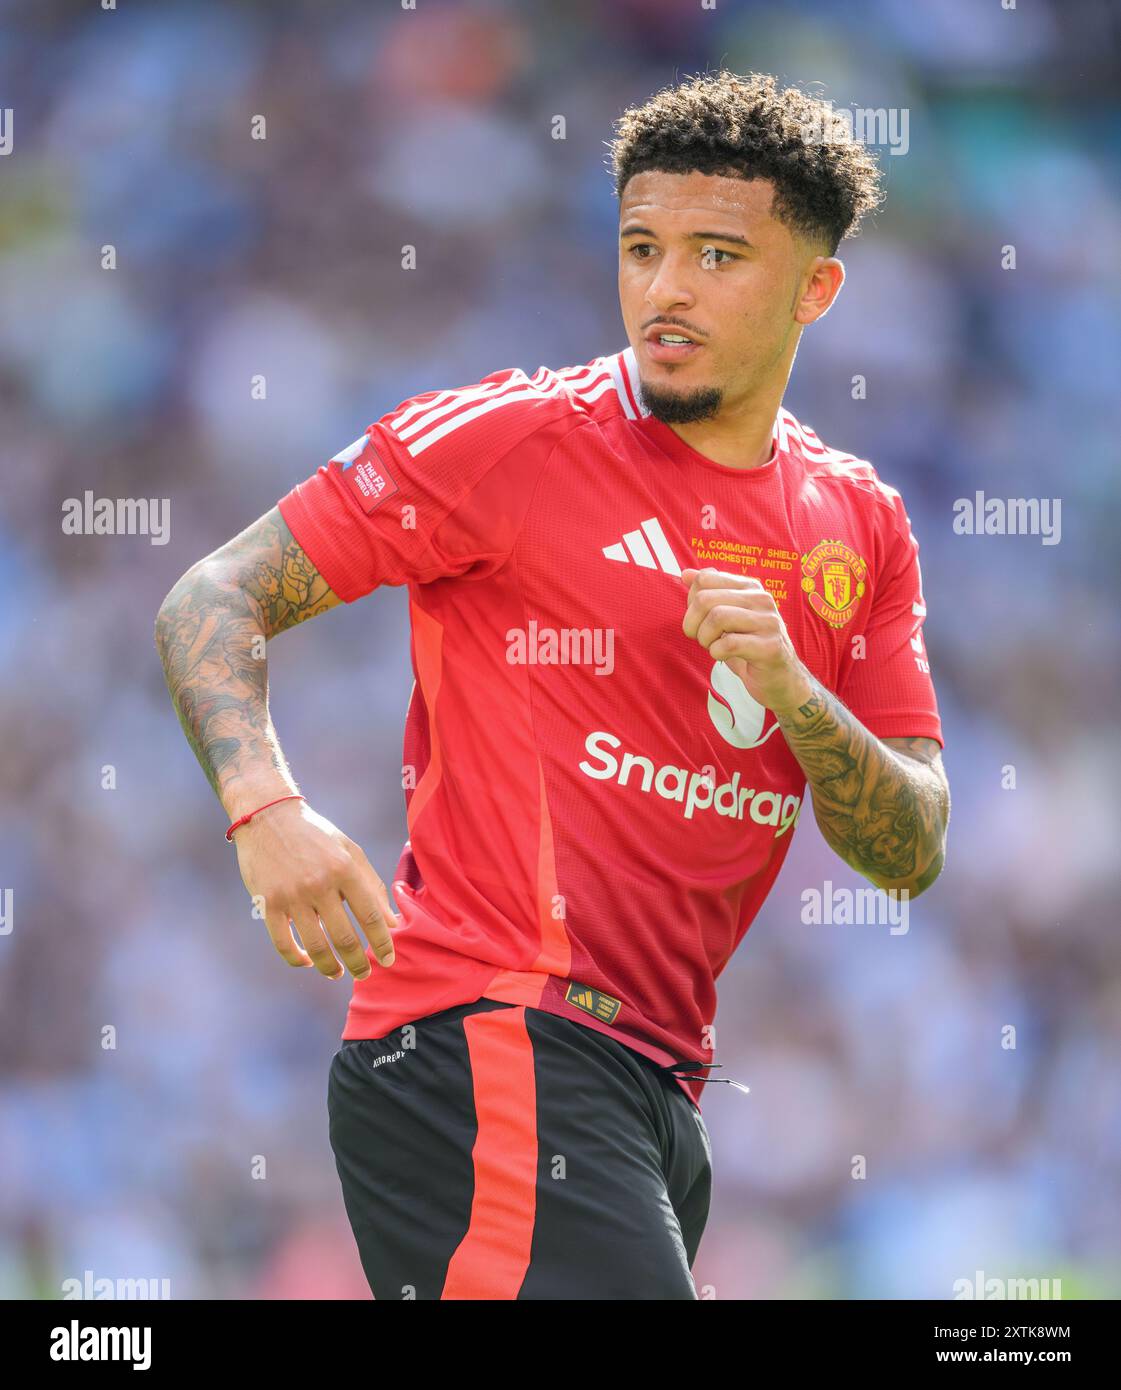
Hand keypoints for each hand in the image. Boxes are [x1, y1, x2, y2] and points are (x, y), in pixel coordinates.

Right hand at [231, 797, 398, 979]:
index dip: (382, 943)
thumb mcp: (350, 851)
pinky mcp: (268, 903)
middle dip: (358, 963)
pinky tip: (307, 962)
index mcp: (345, 868)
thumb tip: (392, 922)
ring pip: (316, 946)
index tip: (388, 960)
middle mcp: (319, 883)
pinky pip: (284, 943)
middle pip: (345, 937)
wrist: (268, 816)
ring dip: (330, 967)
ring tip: (337, 974)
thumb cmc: (316, 835)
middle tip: (364, 974)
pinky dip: (297, 959)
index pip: (371, 915)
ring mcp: (292, 895)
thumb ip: (373, 886)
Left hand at [680, 566, 813, 715]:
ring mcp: (769, 622)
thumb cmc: (749, 647)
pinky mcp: (771, 647)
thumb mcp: (726, 617)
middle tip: (699, 638)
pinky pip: (729, 644)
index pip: (705, 578)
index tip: (697, 620)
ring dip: (705, 638)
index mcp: (750, 587)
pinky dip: (717, 652)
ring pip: (717, 617)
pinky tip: (723, 656)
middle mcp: (762, 599)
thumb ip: (709, 594)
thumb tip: (686, 574)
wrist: (780, 678)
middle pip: (706, 599)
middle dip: (692, 622)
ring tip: (712, 647)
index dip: (691, 602)